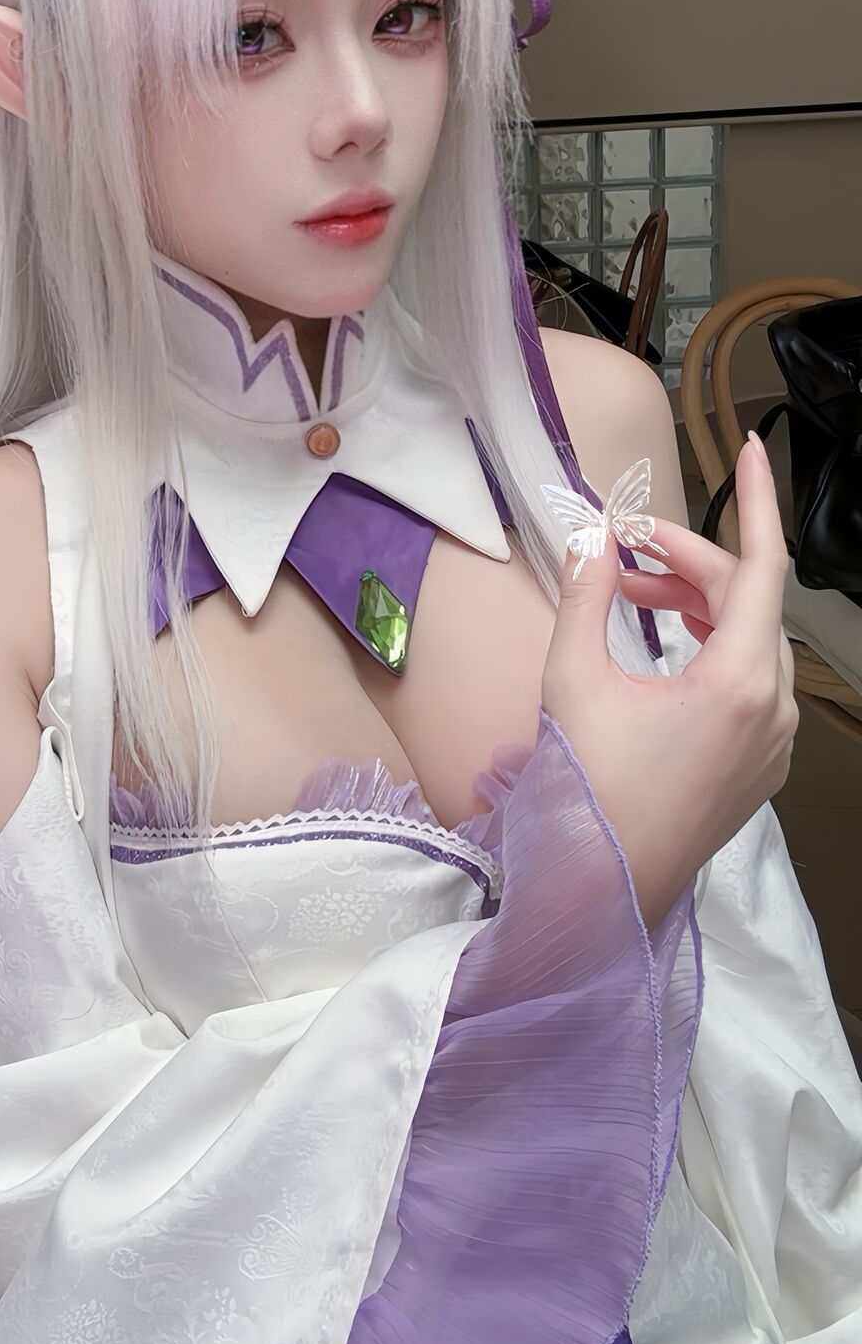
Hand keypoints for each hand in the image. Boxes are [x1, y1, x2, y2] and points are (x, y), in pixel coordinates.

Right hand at [540, 435, 798, 927]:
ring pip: (750, 640)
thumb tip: (590, 537)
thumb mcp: (572, 681)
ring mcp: (771, 743)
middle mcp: (771, 710)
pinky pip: (750, 682)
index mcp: (738, 684)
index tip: (744, 447)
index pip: (760, 565)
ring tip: (632, 591)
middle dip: (689, 560)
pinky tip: (661, 644)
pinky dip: (709, 646)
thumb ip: (586, 596)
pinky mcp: (758, 767)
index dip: (754, 499)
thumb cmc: (584, 792)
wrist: (601, 895)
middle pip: (748, 600)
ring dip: (697, 603)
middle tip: (623, 548)